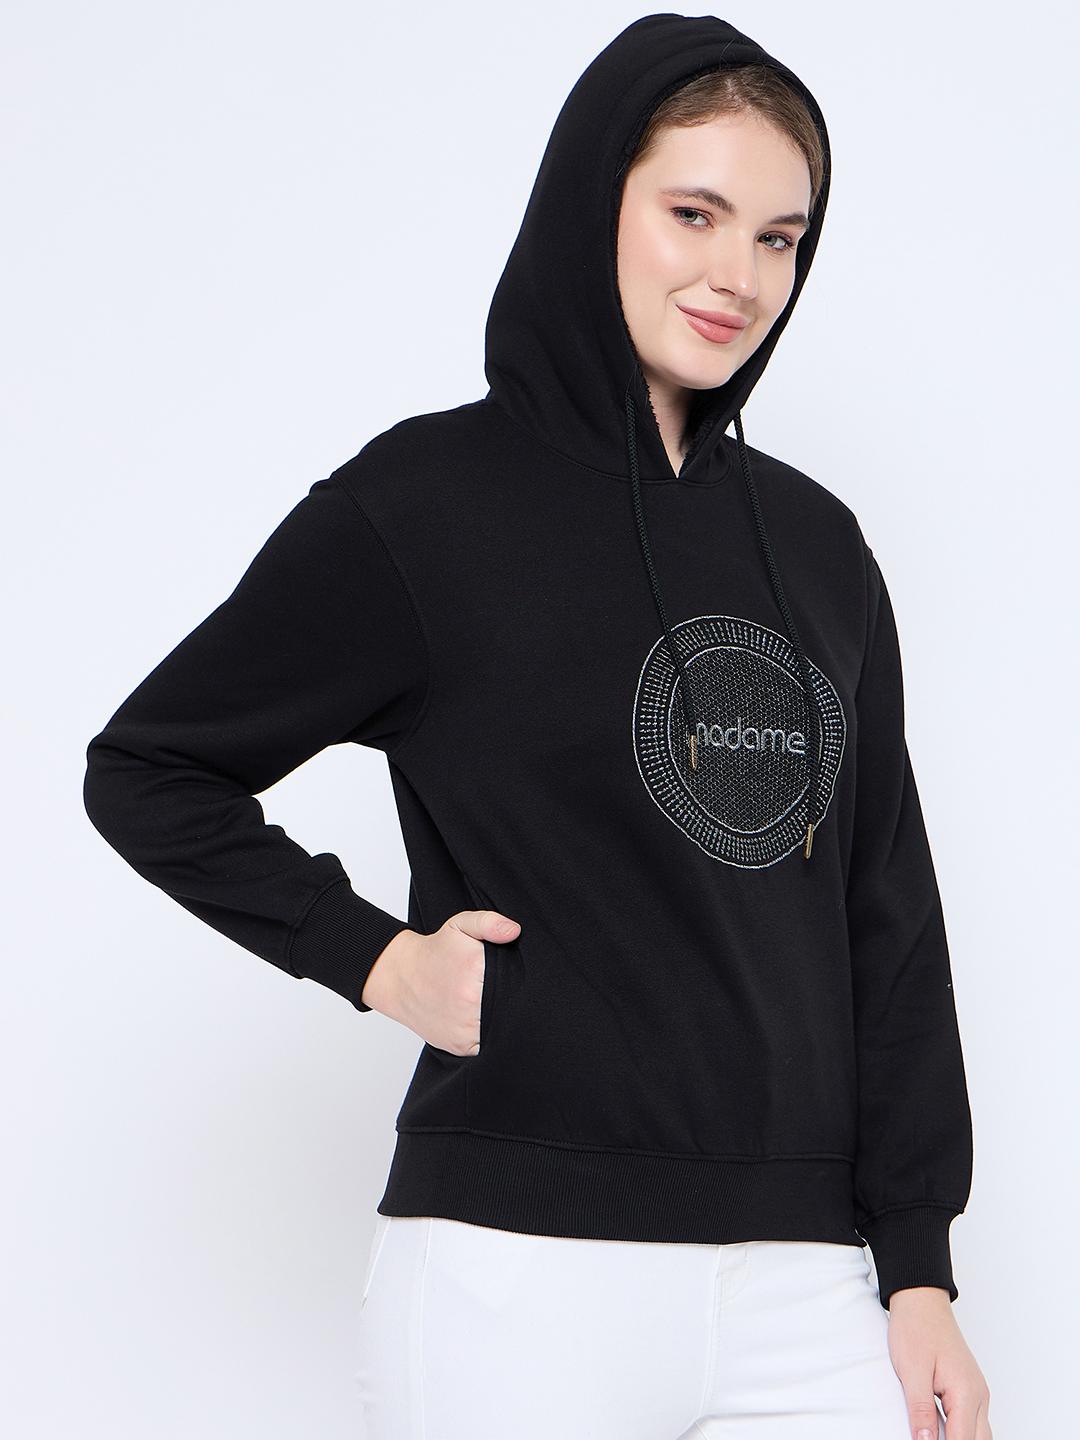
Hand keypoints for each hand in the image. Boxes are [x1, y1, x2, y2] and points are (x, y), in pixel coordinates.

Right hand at [360, 909, 520, 1053]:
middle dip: (517, 1002)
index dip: (524, 982)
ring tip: (499, 1007)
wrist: (401, 978)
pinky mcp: (461, 1046)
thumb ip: (489, 923)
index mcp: (476, 968)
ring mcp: (465, 1028)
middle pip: (513, 1007)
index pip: (519, 981)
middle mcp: (471, 1001)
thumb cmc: (436, 952)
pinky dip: (493, 1039)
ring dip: (506, 1023)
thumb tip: (514, 931)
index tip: (522, 980)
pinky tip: (487, 1022)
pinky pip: (489, 1047)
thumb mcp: (460, 925)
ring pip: (504, 1031)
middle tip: (511, 994)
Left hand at [887, 1287, 991, 1439]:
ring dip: (961, 1438)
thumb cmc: (915, 1328)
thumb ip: (921, 1410)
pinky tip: (941, 1431)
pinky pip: (972, 1421)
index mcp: (966, 1393)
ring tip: (933, 1435)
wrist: (921, 1300)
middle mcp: (978, 1395)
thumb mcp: (912, 1370)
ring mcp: (976, 1392)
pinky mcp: (968, 1388)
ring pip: (979, 1434)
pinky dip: (961, 1432)